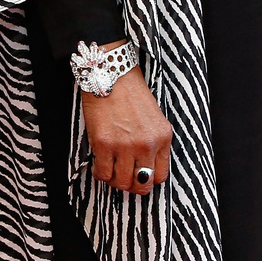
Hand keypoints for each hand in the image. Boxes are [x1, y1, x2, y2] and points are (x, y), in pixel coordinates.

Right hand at [77, 58, 172, 195]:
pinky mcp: (104, 144)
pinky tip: (99, 165)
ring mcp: (125, 146)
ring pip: (121, 182)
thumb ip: (154, 143)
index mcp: (163, 138)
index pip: (160, 176)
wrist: (111, 75)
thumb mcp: (154, 118)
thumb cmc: (131, 93)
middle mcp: (147, 145)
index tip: (140, 176)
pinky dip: (100, 173)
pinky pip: (103, 173)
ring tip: (110, 170)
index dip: (148, 180)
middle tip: (123, 178)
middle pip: (141, 184)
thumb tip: (144, 167)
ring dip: (115, 180)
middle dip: (132, 185)